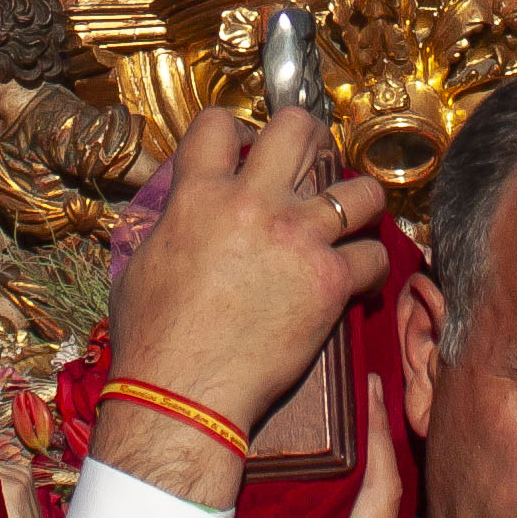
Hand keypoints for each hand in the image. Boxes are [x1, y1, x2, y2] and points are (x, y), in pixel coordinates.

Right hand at [99, 109, 387, 504]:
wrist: (182, 393)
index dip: (233, 130)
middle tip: (313, 161)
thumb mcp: (143, 264)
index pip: (217, 123)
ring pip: (359, 189)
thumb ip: (172, 225)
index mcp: (198, 195)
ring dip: (359, 201)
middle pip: (299, 129)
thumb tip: (180, 213)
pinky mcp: (328, 281)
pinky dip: (370, 265)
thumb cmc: (153, 339)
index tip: (244, 147)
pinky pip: (374, 255)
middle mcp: (251, 204)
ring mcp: (296, 240)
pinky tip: (359, 275)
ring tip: (352, 215)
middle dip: (310, 138)